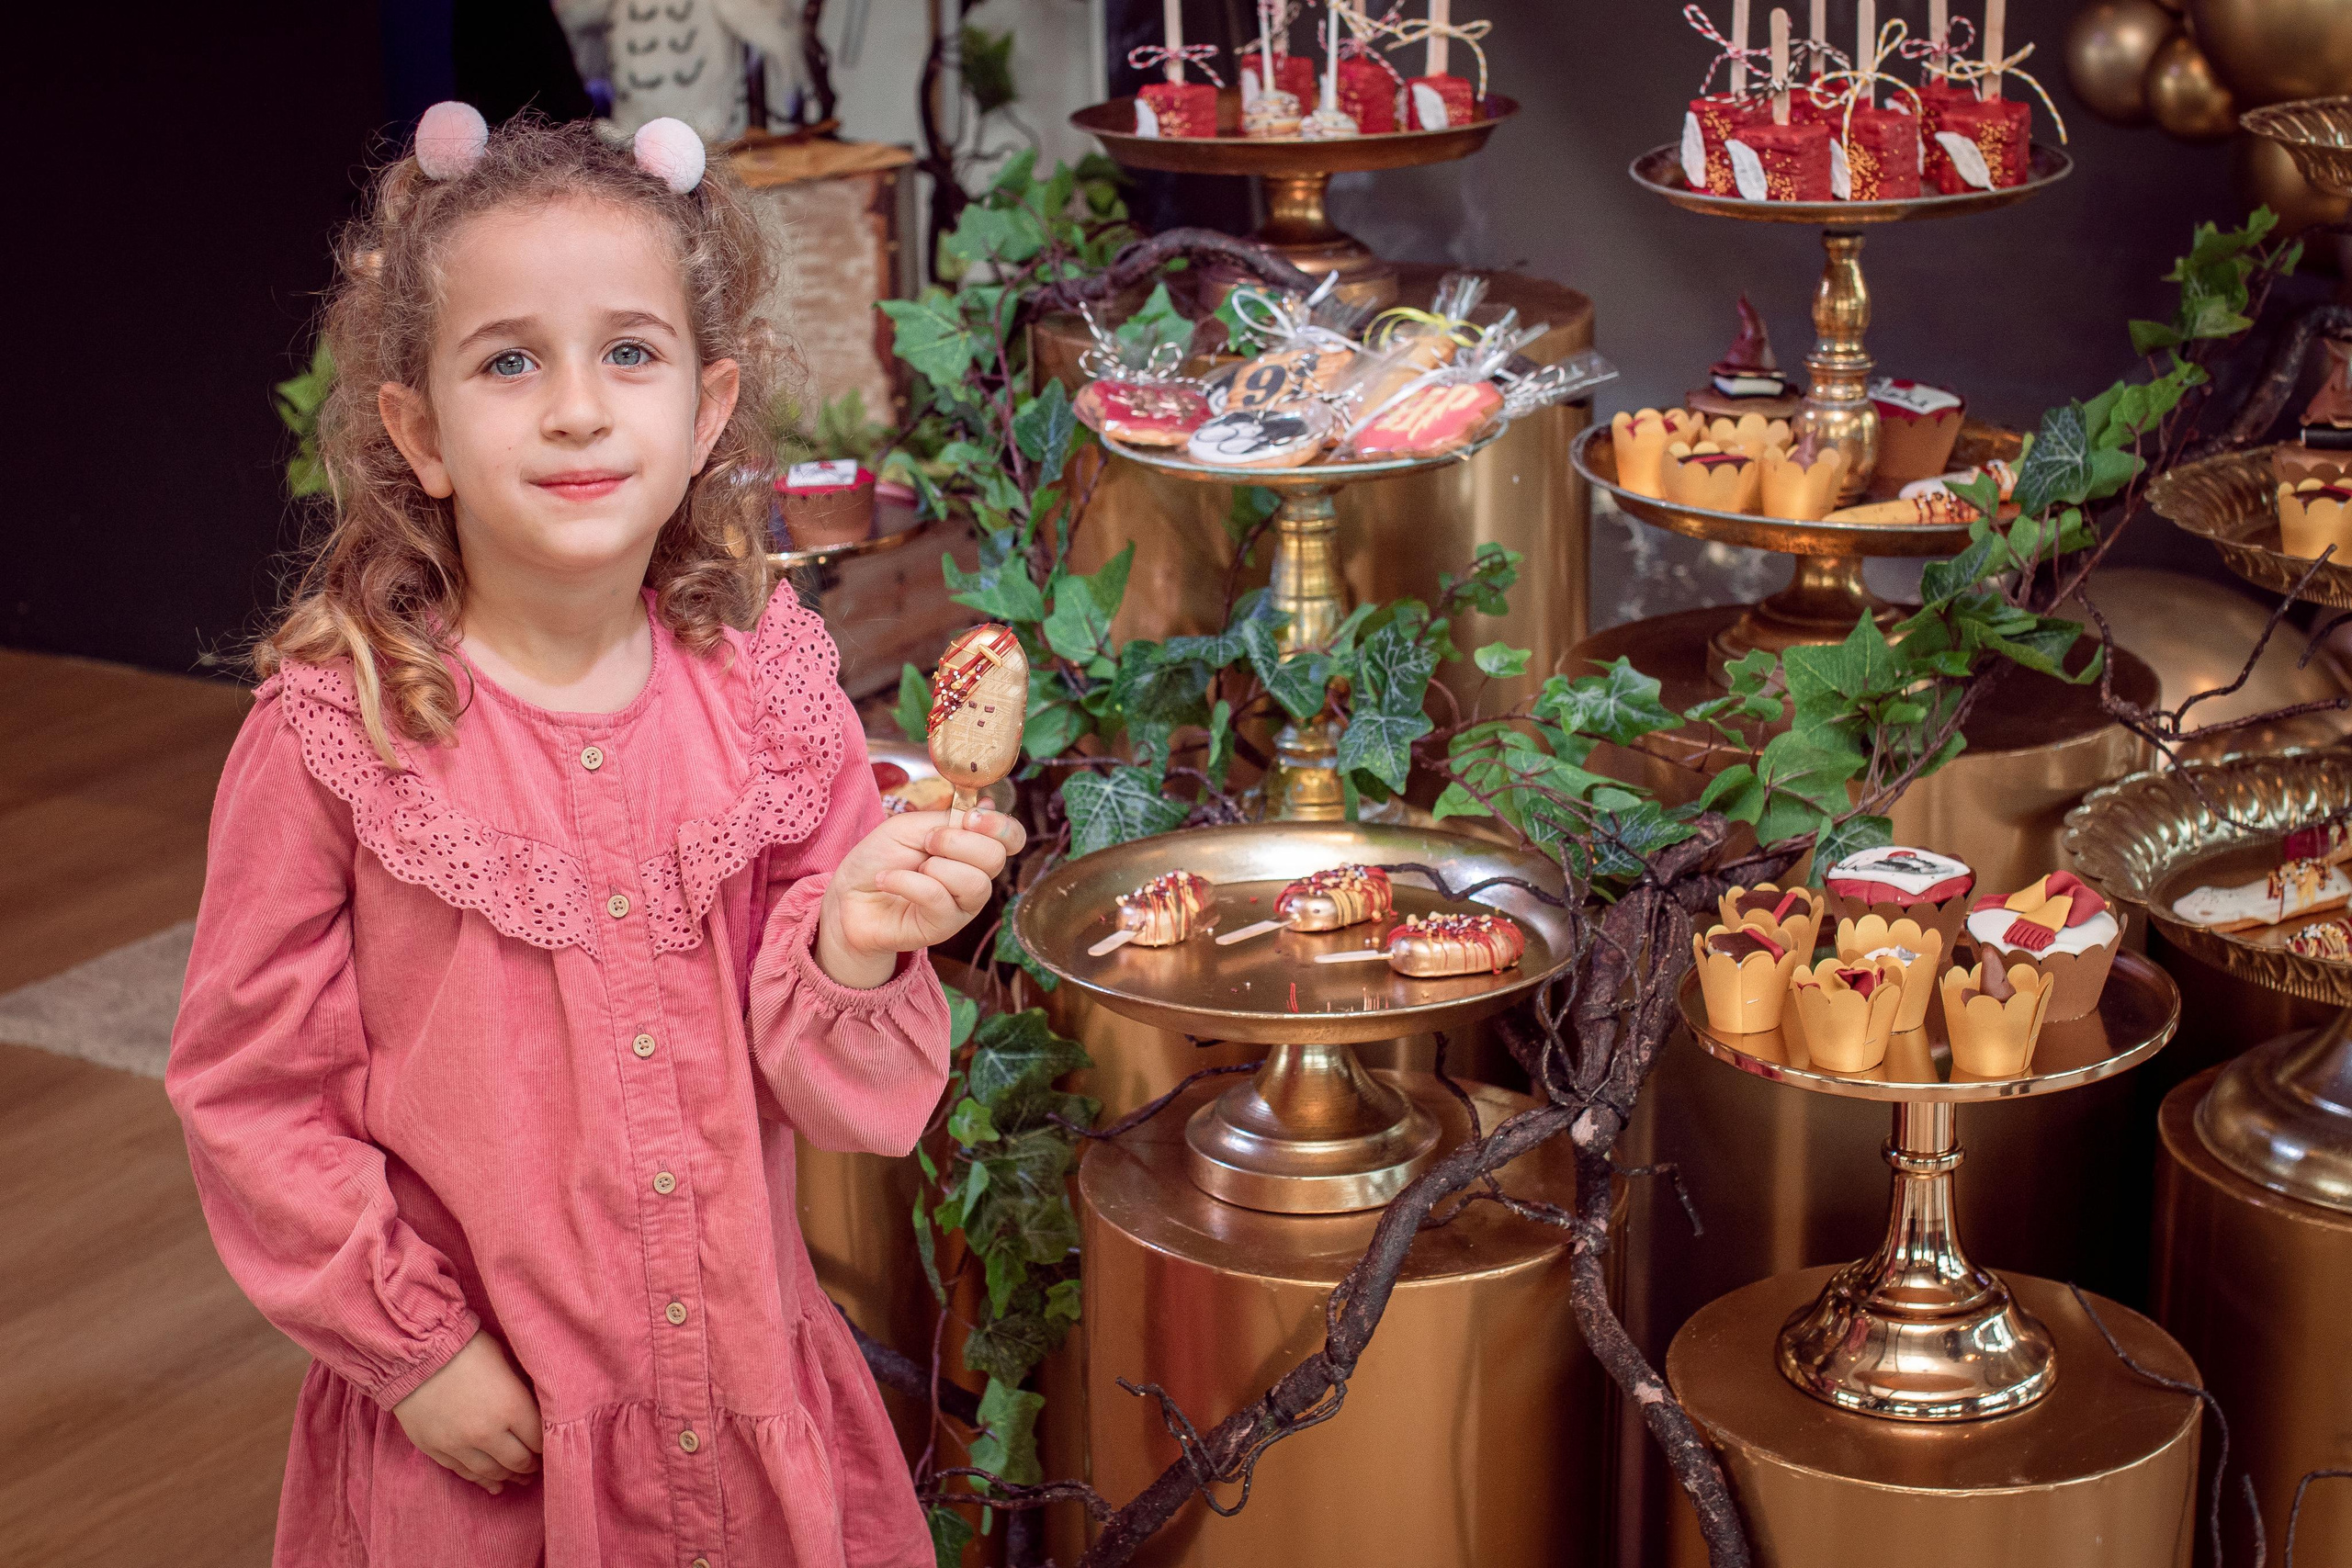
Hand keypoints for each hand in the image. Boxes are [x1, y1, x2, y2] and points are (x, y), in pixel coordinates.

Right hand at [392, 1332, 543, 1494]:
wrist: (413, 1352)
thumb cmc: (464, 1347)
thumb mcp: (504, 1360)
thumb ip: (518, 1388)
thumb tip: (531, 1407)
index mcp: (512, 1406)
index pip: (539, 1439)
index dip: (545, 1446)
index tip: (548, 1447)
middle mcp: (488, 1432)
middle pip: (517, 1461)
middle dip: (530, 1466)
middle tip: (536, 1468)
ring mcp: (459, 1445)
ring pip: (490, 1472)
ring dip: (507, 1477)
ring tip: (517, 1479)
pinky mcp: (435, 1449)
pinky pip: (463, 1472)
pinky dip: (480, 1480)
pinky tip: (491, 1484)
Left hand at [818, 804, 1025, 986]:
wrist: (848, 895)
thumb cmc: (879, 858)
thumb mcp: (910, 826)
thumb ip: (947, 818)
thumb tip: (988, 803)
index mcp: (972, 848)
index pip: (1012, 838)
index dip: (1000, 825)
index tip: (972, 816)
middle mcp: (975, 877)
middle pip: (995, 858)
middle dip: (957, 841)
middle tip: (927, 841)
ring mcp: (961, 906)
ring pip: (974, 883)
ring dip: (935, 866)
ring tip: (911, 866)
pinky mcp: (942, 927)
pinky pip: (938, 898)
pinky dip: (907, 883)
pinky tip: (888, 880)